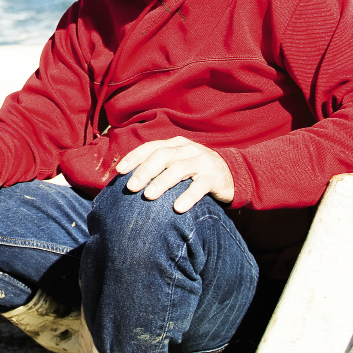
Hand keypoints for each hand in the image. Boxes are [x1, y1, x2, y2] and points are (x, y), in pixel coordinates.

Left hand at [120, 137, 234, 213]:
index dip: (135, 157)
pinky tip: (177, 208)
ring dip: (162, 182)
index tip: (120, 171)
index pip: (151, 147)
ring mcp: (202, 162)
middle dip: (145, 171)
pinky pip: (200, 186)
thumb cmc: (196, 171)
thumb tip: (130, 180)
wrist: (232, 174)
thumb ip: (160, 166)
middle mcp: (188, 150)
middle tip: (131, 187)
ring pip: (179, 169)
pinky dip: (188, 196)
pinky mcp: (215, 177)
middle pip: (162, 156)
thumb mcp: (179, 163)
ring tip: (148, 196)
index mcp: (176, 144)